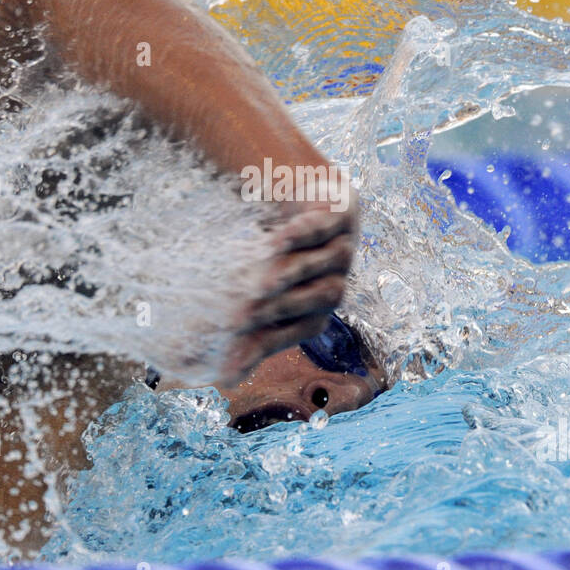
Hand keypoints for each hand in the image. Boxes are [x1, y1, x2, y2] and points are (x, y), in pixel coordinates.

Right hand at [217, 186, 359, 385]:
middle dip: (279, 308)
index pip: (302, 327)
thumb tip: (225, 380)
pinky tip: (278, 240)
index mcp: (320, 304)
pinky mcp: (343, 212)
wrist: (303, 190)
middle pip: (316, 300)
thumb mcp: (254, 290)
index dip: (271, 341)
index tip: (235, 352)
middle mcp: (337, 279)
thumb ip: (245, 329)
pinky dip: (303, 234)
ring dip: (298, 273)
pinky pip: (324, 228)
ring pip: (329, 266)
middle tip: (240, 316)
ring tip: (262, 282)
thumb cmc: (271, 247)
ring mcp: (344, 246)